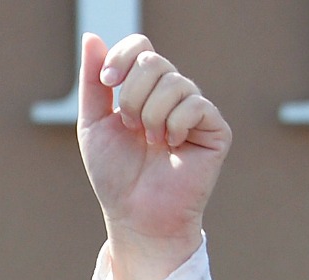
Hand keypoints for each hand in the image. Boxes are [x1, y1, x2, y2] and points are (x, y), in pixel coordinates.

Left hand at [77, 33, 230, 279]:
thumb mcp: (94, 124)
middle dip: (132, 97)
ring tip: (152, 143)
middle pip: (154, 63)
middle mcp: (172, 94)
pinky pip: (194, 104)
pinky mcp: (215, 127)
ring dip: (151, 117)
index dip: (123, 57)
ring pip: (174, 83)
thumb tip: (92, 37)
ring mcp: (196, 109)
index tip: (107, 81)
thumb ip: (94, 82)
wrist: (135, 214)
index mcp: (144, 90)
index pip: (141, 48)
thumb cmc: (115, 175)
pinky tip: (173, 147)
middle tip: (131, 128)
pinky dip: (174, 126)